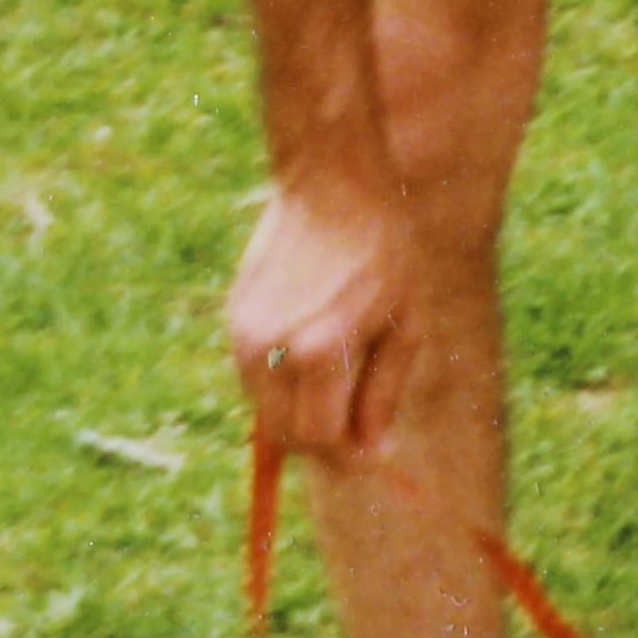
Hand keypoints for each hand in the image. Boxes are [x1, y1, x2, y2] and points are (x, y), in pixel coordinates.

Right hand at [225, 185, 414, 459]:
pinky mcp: (235, 320)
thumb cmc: (382, 249)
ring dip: (300, 416)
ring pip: (266, 413)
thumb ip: (384, 393)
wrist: (329, 180)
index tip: (373, 456)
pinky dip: (283, 387)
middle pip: (287, 438)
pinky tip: (315, 353)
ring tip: (341, 380)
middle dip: (323, 445)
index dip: (349, 457)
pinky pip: (255, 380)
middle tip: (359, 430)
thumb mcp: (403, 323)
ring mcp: (246, 334)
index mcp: (320, 351)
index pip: (322, 440)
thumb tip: (372, 453)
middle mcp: (273, 348)